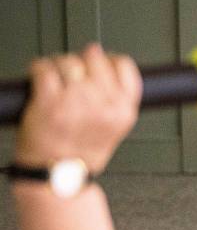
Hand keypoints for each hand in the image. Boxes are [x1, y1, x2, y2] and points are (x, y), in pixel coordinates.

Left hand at [13, 44, 141, 173]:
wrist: (58, 174)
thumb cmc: (82, 153)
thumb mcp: (116, 129)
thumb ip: (117, 95)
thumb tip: (101, 54)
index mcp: (123, 112)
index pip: (124, 66)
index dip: (109, 60)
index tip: (99, 63)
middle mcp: (103, 107)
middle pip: (95, 59)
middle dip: (82, 62)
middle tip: (73, 74)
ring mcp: (76, 103)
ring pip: (69, 62)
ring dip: (59, 65)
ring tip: (56, 79)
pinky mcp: (49, 102)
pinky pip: (44, 68)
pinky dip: (39, 69)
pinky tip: (41, 79)